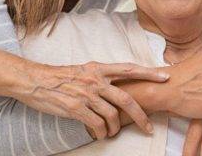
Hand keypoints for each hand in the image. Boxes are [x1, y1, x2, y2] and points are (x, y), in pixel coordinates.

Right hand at [18, 61, 168, 139]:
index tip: (165, 78)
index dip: (149, 73)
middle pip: (126, 99)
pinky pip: (96, 125)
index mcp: (99, 68)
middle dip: (141, 116)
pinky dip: (101, 132)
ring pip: (112, 116)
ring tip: (112, 132)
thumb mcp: (84, 70)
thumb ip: (101, 76)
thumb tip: (117, 87)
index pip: (129, 69)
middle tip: (149, 127)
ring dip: (115, 128)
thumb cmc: (61, 76)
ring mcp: (86, 95)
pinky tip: (99, 133)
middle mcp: (96, 80)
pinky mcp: (76, 108)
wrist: (37, 81)